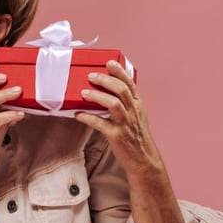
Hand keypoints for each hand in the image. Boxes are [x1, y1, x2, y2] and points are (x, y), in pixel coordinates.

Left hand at [74, 60, 166, 178]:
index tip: (109, 62)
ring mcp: (126, 124)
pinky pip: (101, 124)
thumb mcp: (136, 117)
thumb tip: (105, 93)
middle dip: (106, 80)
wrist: (143, 160)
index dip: (119, 71)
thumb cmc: (136, 138)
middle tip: (91, 76)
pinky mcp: (117, 136)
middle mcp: (134, 112)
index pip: (130, 83)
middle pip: (122, 90)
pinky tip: (78, 115)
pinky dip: (88, 118)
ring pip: (114, 104)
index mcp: (138, 105)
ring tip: (84, 92)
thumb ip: (125, 104)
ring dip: (97, 96)